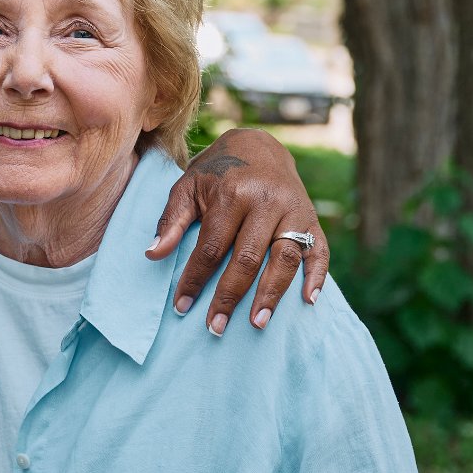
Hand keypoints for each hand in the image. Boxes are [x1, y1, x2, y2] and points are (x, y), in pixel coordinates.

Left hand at [146, 128, 328, 333]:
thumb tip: (152, 255)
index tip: (181, 306)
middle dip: (230, 296)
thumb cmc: (216, 172)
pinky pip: (320, 250)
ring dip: (272, 294)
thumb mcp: (187, 186)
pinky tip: (308, 302)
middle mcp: (267, 201)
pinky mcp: (313, 218)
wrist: (259, 145)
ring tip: (257, 323)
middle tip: (215, 327)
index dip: (195, 278)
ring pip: (285, 258)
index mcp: (233, 193)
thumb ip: (171, 220)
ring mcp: (294, 210)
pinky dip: (317, 276)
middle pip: (248, 257)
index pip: (211, 247)